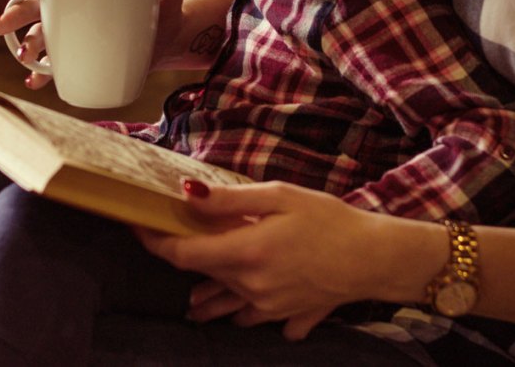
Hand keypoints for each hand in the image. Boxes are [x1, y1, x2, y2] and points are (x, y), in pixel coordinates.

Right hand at [0, 0, 189, 89]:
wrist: (166, 40)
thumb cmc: (162, 8)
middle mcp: (71, 0)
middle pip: (36, 1)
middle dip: (15, 12)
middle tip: (1, 26)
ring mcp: (70, 28)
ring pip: (39, 32)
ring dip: (26, 43)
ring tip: (25, 56)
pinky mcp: (76, 53)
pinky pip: (52, 63)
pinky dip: (41, 72)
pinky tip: (34, 80)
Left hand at [136, 182, 385, 339]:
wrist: (375, 258)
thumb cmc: (329, 220)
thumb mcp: (279, 196)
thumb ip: (230, 200)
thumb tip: (186, 195)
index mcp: (244, 253)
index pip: (182, 255)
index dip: (155, 242)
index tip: (139, 226)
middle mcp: (249, 286)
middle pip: (202, 277)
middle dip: (184, 262)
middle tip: (174, 241)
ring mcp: (268, 306)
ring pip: (225, 305)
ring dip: (208, 298)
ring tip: (195, 300)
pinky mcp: (287, 316)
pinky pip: (257, 319)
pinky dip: (247, 312)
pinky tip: (250, 306)